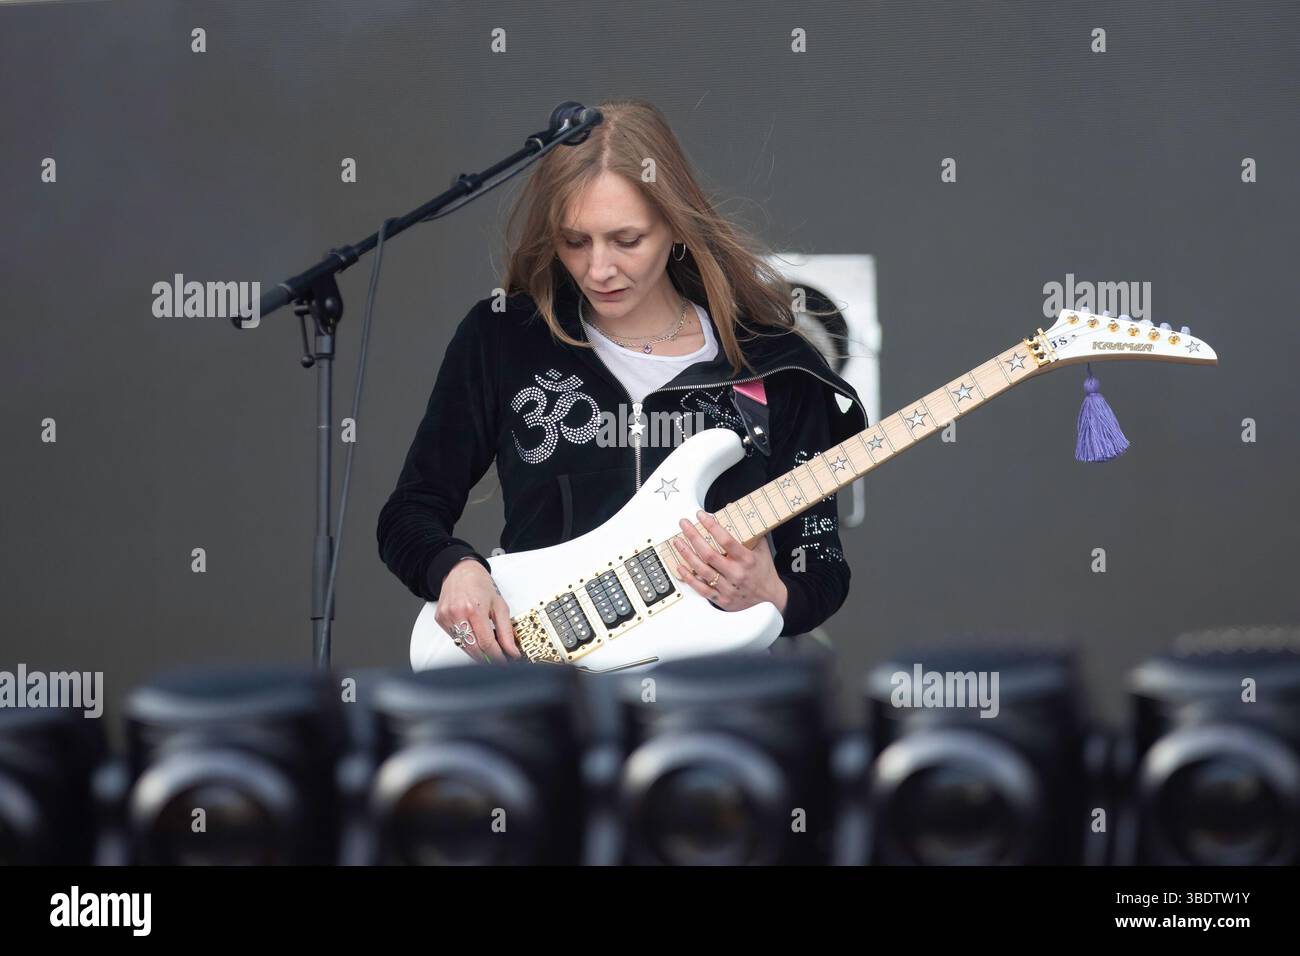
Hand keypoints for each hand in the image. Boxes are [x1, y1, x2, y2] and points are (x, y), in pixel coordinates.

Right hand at [434, 559, 520, 662]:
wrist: (461, 571)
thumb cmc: (480, 585)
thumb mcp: (499, 605)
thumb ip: (506, 631)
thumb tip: (512, 651)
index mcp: (474, 608)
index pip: (486, 643)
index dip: (497, 657)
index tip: (505, 662)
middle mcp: (457, 613)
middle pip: (473, 649)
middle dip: (487, 659)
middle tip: (498, 661)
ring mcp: (446, 617)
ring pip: (463, 647)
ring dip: (477, 653)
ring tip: (489, 651)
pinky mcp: (440, 620)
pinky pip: (455, 639)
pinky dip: (467, 643)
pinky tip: (474, 638)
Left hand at [669, 509, 787, 613]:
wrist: (770, 596)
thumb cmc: (763, 570)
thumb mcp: (762, 548)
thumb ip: (748, 529)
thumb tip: (730, 510)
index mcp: (747, 559)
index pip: (726, 540)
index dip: (711, 526)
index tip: (701, 515)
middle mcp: (737, 574)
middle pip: (709, 554)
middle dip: (693, 536)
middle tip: (684, 525)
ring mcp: (728, 588)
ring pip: (702, 570)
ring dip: (687, 554)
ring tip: (678, 542)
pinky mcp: (721, 599)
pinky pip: (701, 588)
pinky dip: (688, 577)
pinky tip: (680, 566)